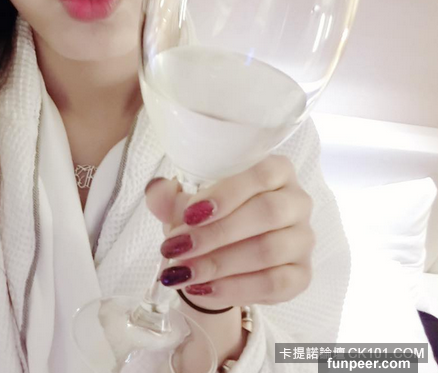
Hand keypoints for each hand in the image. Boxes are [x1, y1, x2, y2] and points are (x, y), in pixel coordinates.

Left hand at [145, 155, 314, 310]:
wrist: (221, 258)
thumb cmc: (210, 219)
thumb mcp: (187, 203)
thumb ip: (170, 195)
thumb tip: (157, 190)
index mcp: (276, 171)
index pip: (262, 174)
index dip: (227, 193)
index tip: (191, 214)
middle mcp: (297, 201)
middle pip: (267, 213)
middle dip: (217, 232)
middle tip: (178, 246)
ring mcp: (303, 239)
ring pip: (269, 250)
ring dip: (220, 262)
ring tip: (183, 270)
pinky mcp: (302, 275)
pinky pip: (274, 283)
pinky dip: (235, 288)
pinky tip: (204, 287)